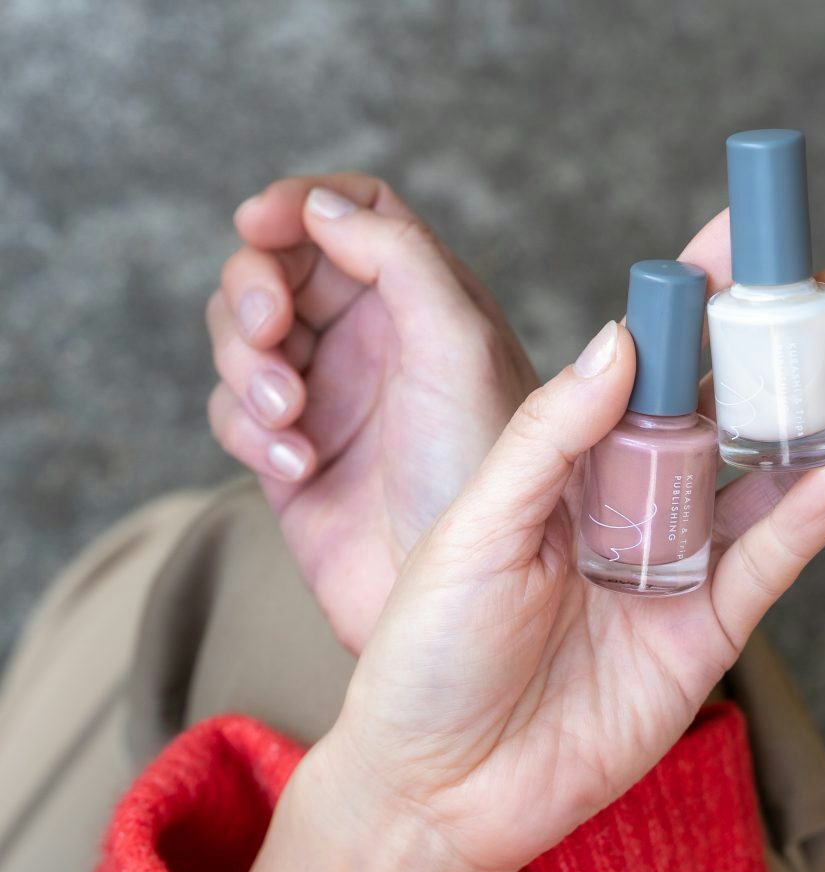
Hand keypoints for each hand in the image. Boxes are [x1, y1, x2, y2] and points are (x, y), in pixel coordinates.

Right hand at [206, 174, 536, 651]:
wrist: (451, 599)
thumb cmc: (474, 475)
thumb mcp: (458, 347)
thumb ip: (400, 259)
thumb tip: (324, 204)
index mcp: (427, 302)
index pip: (357, 213)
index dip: (303, 202)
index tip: (262, 220)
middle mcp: (376, 342)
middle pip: (281, 264)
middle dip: (257, 287)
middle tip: (273, 329)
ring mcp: (329, 398)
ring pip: (243, 334)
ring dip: (248, 364)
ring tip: (291, 414)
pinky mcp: (288, 455)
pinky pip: (234, 412)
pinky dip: (249, 429)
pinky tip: (296, 465)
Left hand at [233, 232, 824, 871]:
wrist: (439, 787)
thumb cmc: (429, 653)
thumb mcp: (474, 528)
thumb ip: (549, 437)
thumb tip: (625, 337)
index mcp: (565, 468)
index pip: (645, 367)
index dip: (696, 303)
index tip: (745, 238)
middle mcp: (627, 510)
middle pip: (722, 416)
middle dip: (784, 358)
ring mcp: (670, 573)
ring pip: (760, 487)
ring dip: (820, 432)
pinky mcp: (699, 639)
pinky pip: (760, 571)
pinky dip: (800, 524)